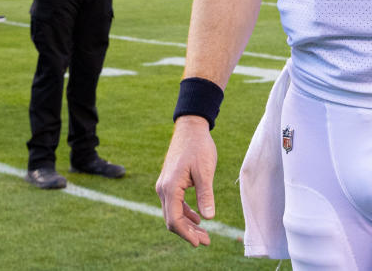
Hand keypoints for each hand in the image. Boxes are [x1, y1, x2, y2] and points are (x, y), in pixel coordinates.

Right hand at [155, 116, 217, 246]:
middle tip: (206, 241)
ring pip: (173, 212)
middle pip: (172, 219)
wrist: (190, 128)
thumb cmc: (199, 147)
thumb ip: (206, 194)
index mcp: (170, 187)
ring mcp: (165, 185)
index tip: (199, 243)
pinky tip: (197, 218)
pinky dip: (185, 213)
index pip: (174, 219)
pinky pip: (174, 204)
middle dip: (188, 233)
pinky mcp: (170, 182)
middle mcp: (163, 188)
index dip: (186, 234)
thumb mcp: (205, 171)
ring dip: (187, 225)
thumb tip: (209, 218)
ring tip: (204, 234)